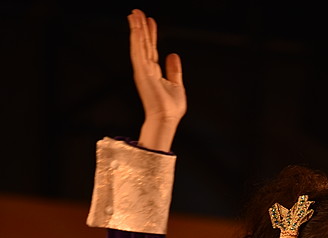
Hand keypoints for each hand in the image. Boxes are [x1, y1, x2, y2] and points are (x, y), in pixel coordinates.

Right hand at [129, 8, 185, 150]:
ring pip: (139, 44)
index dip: (151, 34)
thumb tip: (173, 55)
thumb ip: (174, 70)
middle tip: (137, 12)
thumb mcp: (177, 85)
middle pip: (143, 43)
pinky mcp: (141, 72)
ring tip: (134, 14)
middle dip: (141, 27)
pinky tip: (136, 28)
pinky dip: (137, 39)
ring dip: (136, 29)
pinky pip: (138, 51)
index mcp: (154, 72)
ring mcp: (143, 70)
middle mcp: (147, 70)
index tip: (150, 21)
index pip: (151, 49)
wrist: (166, 119)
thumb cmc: (171, 109)